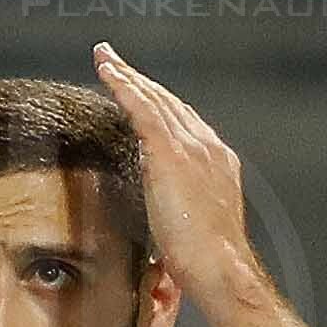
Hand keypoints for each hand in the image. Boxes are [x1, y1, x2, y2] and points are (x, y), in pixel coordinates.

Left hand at [92, 46, 265, 316]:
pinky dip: (124, 86)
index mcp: (215, 163)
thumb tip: (159, 219)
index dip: (159, 104)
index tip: (140, 91)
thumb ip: (176, 211)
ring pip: (155, 100)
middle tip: (115, 60)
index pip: (183, 123)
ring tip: (105, 58)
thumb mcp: (190, 227)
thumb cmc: (206, 262)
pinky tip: (107, 73)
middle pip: (169, 103)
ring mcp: (193, 148)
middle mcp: (208, 148)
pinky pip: (143, 109)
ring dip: (128, 76)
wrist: (221, 268)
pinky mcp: (172, 154)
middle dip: (141, 80)